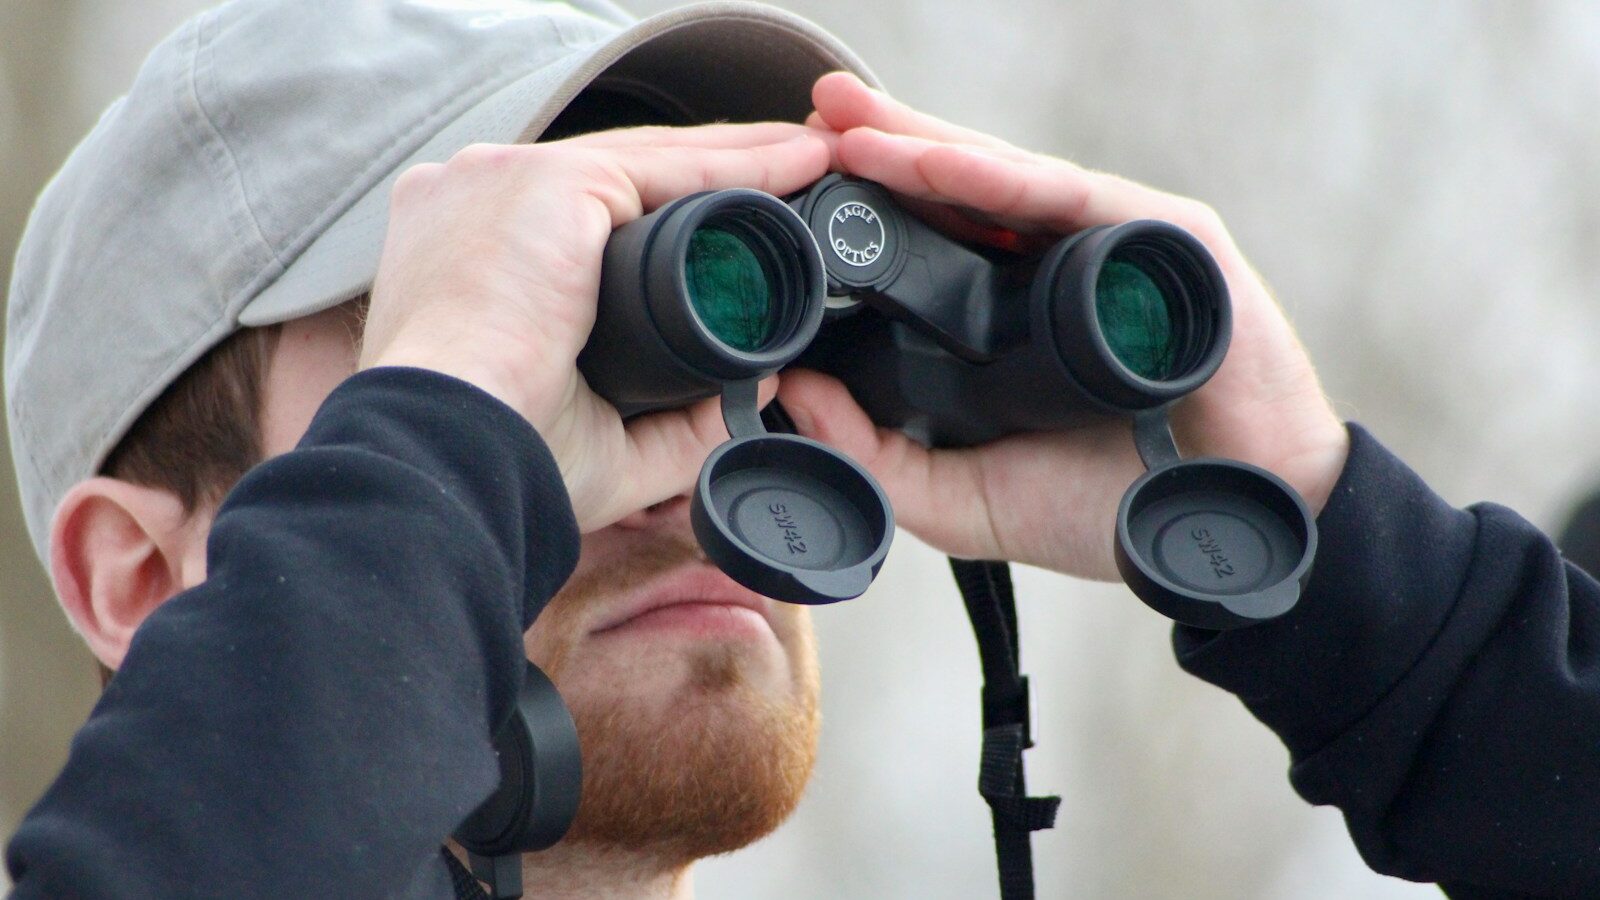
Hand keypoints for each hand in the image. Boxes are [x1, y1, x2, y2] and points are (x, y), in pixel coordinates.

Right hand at [361, 124, 831, 531]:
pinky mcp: (544, 181)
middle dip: (712, 170)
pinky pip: (665, 167)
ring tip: (810, 160)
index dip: (663, 212)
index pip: (581, 215)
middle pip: (620, 173)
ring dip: (740, 158)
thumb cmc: (498, 460)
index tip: (728, 225)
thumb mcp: (600, 441)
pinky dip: (737, 167)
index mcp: (461, 249)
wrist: (448, 456)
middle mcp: (471, 197)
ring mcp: (501, 178)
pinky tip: (793, 165)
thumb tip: (754, 393)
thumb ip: (676, 420)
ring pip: (648, 160)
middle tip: (793, 170)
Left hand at [779, 73, 1347, 580]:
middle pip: (960, 192)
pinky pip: (1069, 200)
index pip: (931, 241)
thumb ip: (882, 462)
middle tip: (811, 112)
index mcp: (1014, 313)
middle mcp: (1060, 266)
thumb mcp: (970, 500)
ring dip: (924, 147)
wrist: (1227, 534)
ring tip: (850, 125)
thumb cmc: (1111, 508)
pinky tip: (933, 162)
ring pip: (1005, 180)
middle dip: (884, 148)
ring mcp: (1113, 246)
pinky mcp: (1165, 239)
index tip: (789, 177)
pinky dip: (1000, 180)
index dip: (865, 206)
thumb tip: (795, 394)